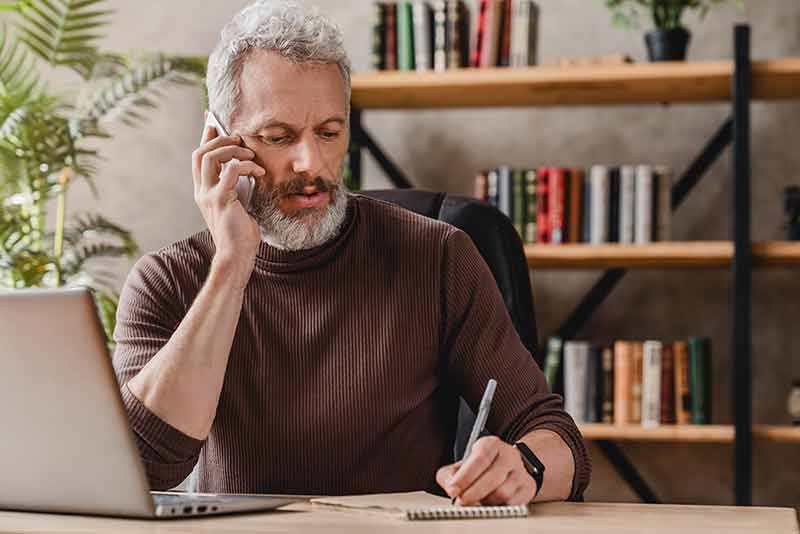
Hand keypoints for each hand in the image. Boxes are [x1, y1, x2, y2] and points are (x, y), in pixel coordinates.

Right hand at [192, 123, 264, 284]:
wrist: (237, 256)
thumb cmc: (241, 234)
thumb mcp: (238, 204)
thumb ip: (236, 186)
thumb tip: (245, 167)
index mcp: (204, 191)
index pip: (199, 157)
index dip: (205, 137)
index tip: (212, 120)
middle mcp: (201, 191)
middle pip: (200, 153)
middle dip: (219, 139)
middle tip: (239, 139)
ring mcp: (208, 196)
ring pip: (209, 157)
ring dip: (231, 150)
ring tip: (251, 154)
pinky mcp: (221, 200)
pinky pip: (232, 171)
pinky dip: (247, 165)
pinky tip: (260, 171)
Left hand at [436, 436, 536, 505]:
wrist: (510, 467)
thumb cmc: (482, 467)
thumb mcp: (463, 463)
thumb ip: (450, 474)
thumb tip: (450, 488)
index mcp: (491, 444)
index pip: (480, 459)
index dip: (465, 477)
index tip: (453, 490)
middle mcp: (508, 455)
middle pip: (492, 478)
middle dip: (473, 493)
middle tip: (461, 502)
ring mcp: (520, 471)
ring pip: (502, 493)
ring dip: (485, 501)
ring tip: (477, 500)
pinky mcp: (527, 487)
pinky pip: (512, 503)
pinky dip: (497, 507)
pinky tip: (490, 503)